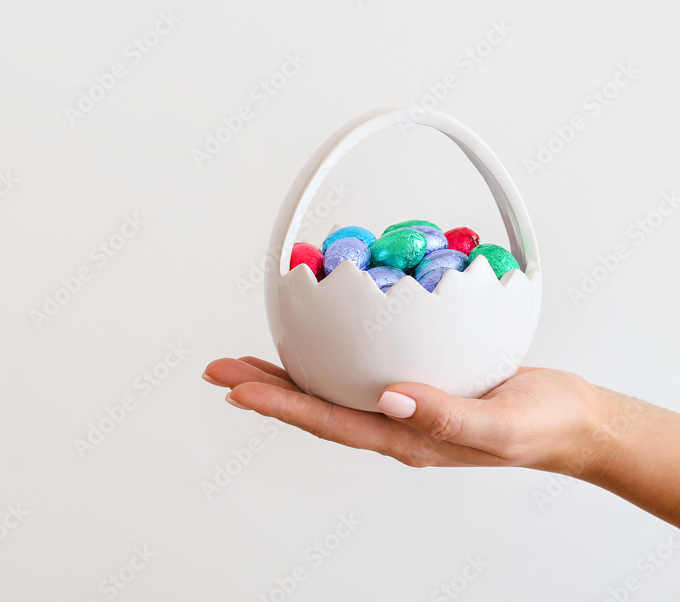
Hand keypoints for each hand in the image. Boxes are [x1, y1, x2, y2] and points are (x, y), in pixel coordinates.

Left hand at [202, 356, 607, 473]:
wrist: (566, 422)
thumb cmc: (539, 425)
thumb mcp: (501, 423)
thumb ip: (448, 414)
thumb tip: (390, 396)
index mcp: (404, 439)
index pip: (330, 422)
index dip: (281, 405)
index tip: (237, 389)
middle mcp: (390, 424)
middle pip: (314, 407)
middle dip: (263, 389)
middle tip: (216, 370)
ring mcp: (397, 408)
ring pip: (327, 391)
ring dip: (282, 376)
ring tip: (241, 362)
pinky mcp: (410, 385)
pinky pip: (354, 372)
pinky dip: (323, 358)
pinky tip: (309, 342)